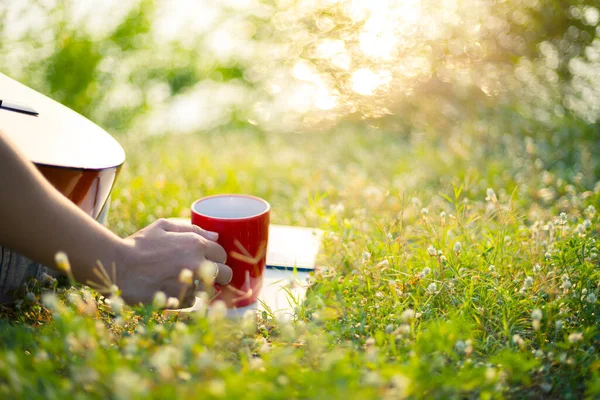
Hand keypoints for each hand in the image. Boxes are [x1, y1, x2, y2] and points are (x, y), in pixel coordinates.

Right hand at [113, 219, 232, 305]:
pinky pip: (193, 302)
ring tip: (188, 285)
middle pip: (226, 274)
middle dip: (220, 275)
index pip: (222, 254)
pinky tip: (174, 292)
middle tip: (207, 275)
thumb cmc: (138, 244)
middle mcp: (198, 263)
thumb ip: (191, 228)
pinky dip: (187, 299)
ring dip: (203, 288)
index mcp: (196, 243)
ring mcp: (191, 283)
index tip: (211, 261)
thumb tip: (215, 236)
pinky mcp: (180, 300)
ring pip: (211, 290)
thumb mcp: (162, 226)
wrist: (117, 266)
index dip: (217, 258)